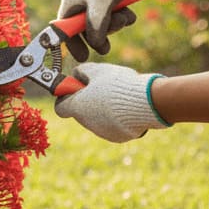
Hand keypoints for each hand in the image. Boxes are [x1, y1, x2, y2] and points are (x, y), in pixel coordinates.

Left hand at [54, 62, 171, 142]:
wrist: (148, 102)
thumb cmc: (118, 84)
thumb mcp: (97, 70)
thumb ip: (82, 71)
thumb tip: (76, 74)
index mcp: (77, 108)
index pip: (61, 108)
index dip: (66, 97)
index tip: (75, 88)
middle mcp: (87, 123)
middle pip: (80, 112)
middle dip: (87, 101)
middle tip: (101, 88)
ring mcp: (102, 132)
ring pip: (96, 119)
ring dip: (101, 109)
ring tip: (117, 96)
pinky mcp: (117, 137)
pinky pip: (111, 126)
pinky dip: (115, 118)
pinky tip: (127, 107)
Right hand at [58, 0, 150, 60]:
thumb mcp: (101, 4)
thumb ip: (96, 26)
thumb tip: (95, 44)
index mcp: (71, 1)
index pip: (65, 29)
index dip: (72, 44)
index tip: (82, 57)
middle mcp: (80, 0)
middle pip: (86, 28)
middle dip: (101, 34)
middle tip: (109, 45)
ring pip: (103, 21)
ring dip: (116, 23)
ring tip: (126, 16)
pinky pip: (113, 13)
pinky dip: (122, 14)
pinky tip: (130, 10)